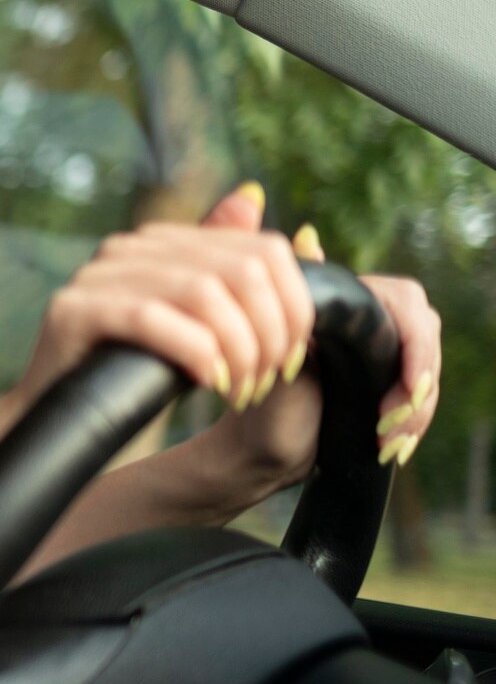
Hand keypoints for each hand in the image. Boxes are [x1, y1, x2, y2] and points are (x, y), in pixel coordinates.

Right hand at [15, 181, 444, 505]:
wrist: (62, 428)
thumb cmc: (135, 382)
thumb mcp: (201, 328)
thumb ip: (231, 269)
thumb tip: (252, 193)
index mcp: (164, 242)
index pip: (262, 249)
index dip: (294, 308)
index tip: (291, 361)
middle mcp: (129, 248)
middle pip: (242, 270)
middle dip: (269, 334)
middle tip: (265, 382)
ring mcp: (96, 275)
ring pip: (204, 292)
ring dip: (238, 350)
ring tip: (238, 391)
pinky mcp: (73, 309)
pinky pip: (152, 318)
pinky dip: (194, 352)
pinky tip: (207, 382)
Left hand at [208, 217, 440, 482]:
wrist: (255, 447)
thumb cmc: (256, 395)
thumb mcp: (272, 349)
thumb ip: (293, 303)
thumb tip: (306, 235)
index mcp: (349, 303)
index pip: (406, 302)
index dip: (416, 345)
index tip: (409, 386)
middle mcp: (371, 324)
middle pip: (425, 337)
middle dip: (418, 384)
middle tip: (391, 421)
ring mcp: (383, 358)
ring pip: (427, 375)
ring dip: (416, 412)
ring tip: (387, 443)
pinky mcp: (387, 391)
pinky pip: (421, 401)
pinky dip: (413, 426)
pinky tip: (395, 448)